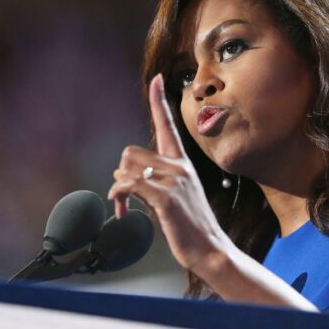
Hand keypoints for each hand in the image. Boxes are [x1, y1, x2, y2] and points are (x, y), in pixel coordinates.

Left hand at [108, 74, 230, 271]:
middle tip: (125, 194)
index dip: (159, 101)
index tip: (156, 79)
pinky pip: (130, 185)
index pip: (168, 125)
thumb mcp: (177, 194)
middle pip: (131, 152)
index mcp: (182, 163)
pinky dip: (119, 197)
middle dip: (122, 172)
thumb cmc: (190, 224)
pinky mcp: (166, 198)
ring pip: (127, 168)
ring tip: (125, 205)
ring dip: (118, 187)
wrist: (210, 249)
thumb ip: (155, 178)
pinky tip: (124, 212)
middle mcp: (179, 167)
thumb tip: (122, 174)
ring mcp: (174, 181)